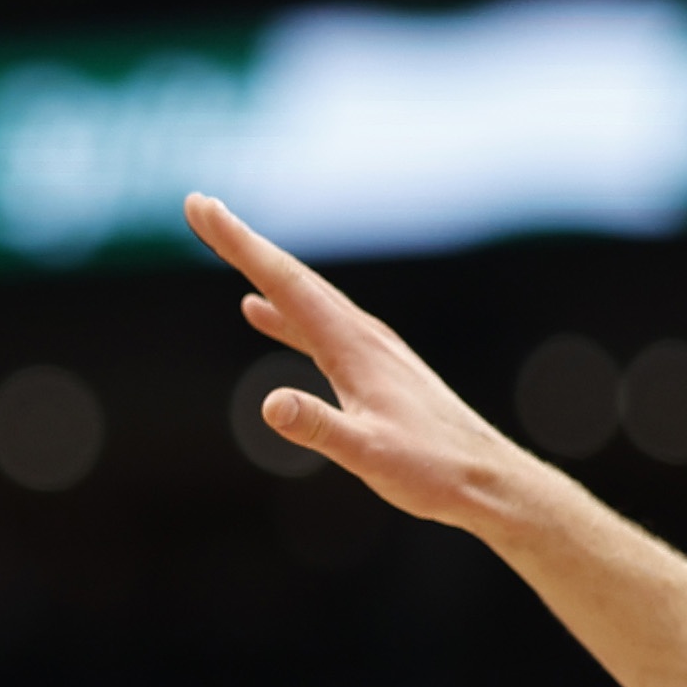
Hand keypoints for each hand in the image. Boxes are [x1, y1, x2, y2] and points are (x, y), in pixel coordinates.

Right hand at [183, 193, 555, 531]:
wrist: (486, 479)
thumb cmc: (432, 470)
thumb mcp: (369, 455)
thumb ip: (320, 428)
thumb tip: (271, 404)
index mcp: (353, 345)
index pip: (284, 282)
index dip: (239, 243)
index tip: (201, 207)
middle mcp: (361, 334)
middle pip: (291, 276)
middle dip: (242, 242)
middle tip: (200, 207)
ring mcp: (369, 347)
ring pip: (304, 296)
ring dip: (262, 270)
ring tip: (227, 244)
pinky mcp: (374, 365)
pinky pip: (316, 324)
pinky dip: (283, 309)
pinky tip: (261, 312)